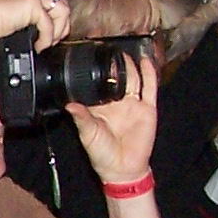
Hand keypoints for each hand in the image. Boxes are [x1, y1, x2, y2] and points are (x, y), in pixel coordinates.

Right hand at [0, 0, 70, 51]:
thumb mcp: (5, 17)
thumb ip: (18, 22)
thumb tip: (23, 40)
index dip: (53, 16)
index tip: (51, 32)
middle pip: (59, 2)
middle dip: (61, 23)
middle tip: (54, 39)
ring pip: (61, 10)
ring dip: (58, 29)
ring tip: (48, 43)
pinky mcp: (33, 3)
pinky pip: (49, 23)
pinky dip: (47, 38)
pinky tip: (39, 45)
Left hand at [68, 52, 158, 183]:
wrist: (123, 169)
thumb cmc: (102, 154)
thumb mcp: (88, 134)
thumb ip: (81, 118)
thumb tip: (68, 104)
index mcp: (100, 107)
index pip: (97, 85)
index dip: (94, 72)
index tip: (89, 57)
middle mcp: (117, 103)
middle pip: (116, 78)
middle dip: (113, 64)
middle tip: (108, 48)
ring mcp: (133, 105)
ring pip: (132, 79)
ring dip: (129, 65)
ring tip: (124, 51)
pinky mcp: (147, 109)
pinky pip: (149, 88)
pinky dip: (148, 74)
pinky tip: (145, 61)